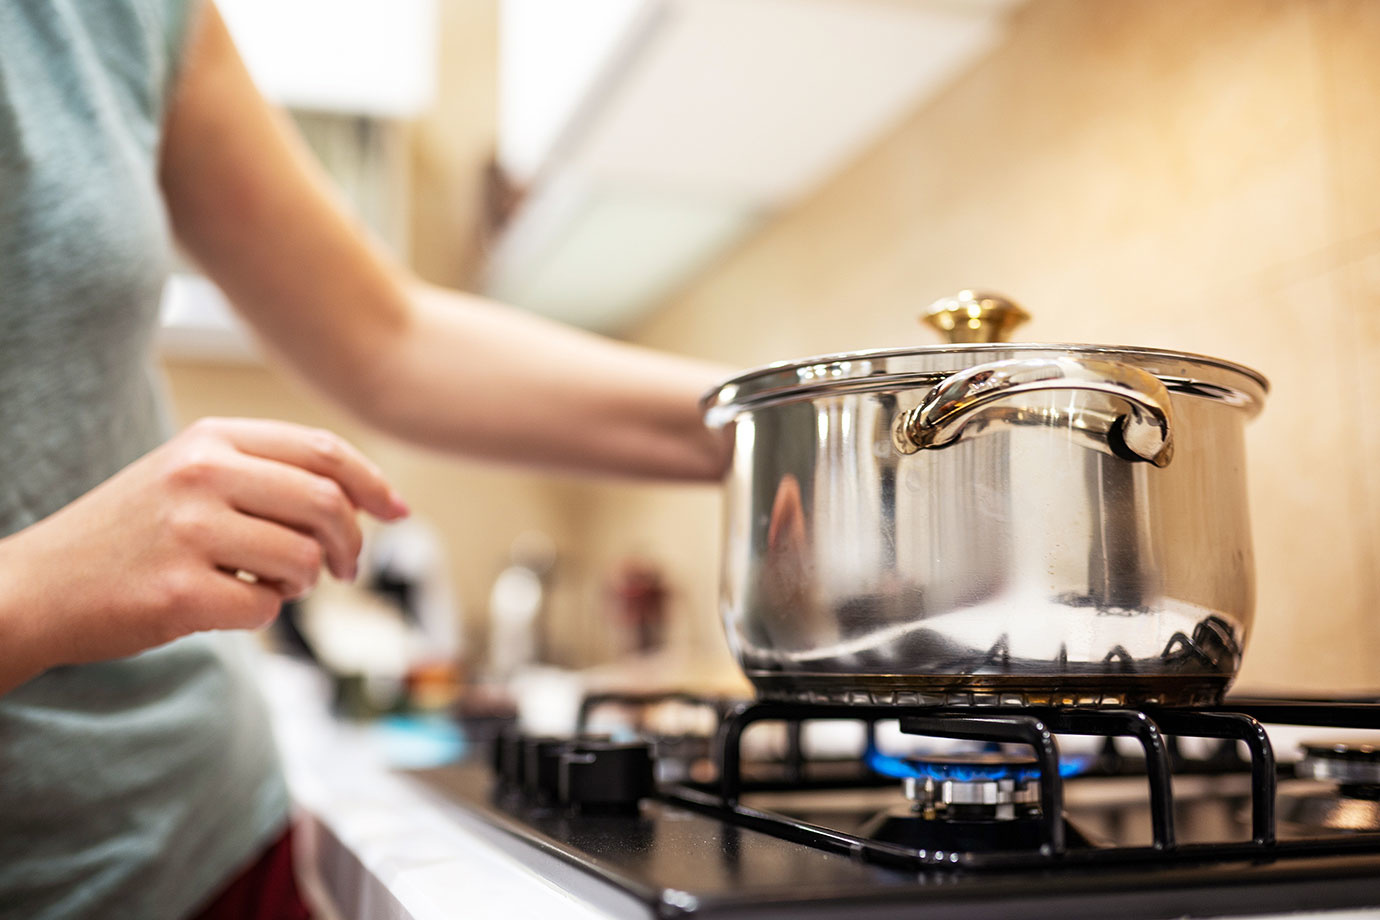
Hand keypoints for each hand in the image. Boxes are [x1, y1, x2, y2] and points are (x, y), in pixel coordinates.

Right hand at [0, 417, 407, 681]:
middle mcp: (201, 474)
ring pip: (303, 559)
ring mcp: (188, 532)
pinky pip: (266, 608)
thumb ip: (268, 474)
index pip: (322, 450)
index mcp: (211, 439)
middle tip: (345, 567)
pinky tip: (224, 603)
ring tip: (267, 583)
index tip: (396, 510)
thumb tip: (366, 497)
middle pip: (326, 503)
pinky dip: (259, 613)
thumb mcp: (190, 475)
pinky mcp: (178, 592)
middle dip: (351, 543)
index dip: (371, 483)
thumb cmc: (132, 534)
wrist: (38, 586)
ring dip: (301, 582)